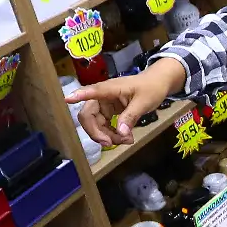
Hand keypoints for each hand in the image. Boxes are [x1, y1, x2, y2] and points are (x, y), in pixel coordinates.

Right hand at [68, 57, 184, 147]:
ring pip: (96, 124)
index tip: (67, 99)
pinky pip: (104, 126)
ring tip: (127, 140)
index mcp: (110, 89)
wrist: (158, 83)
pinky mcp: (109, 112)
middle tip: (111, 143)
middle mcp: (102, 97)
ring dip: (107, 136)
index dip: (79, 96)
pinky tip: (125, 138)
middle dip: (97, 132)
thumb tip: (121, 133)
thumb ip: (131, 116)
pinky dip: (112, 134)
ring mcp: (104, 105)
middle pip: (88, 116)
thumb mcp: (144, 102)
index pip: (92, 92)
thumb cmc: (151, 87)